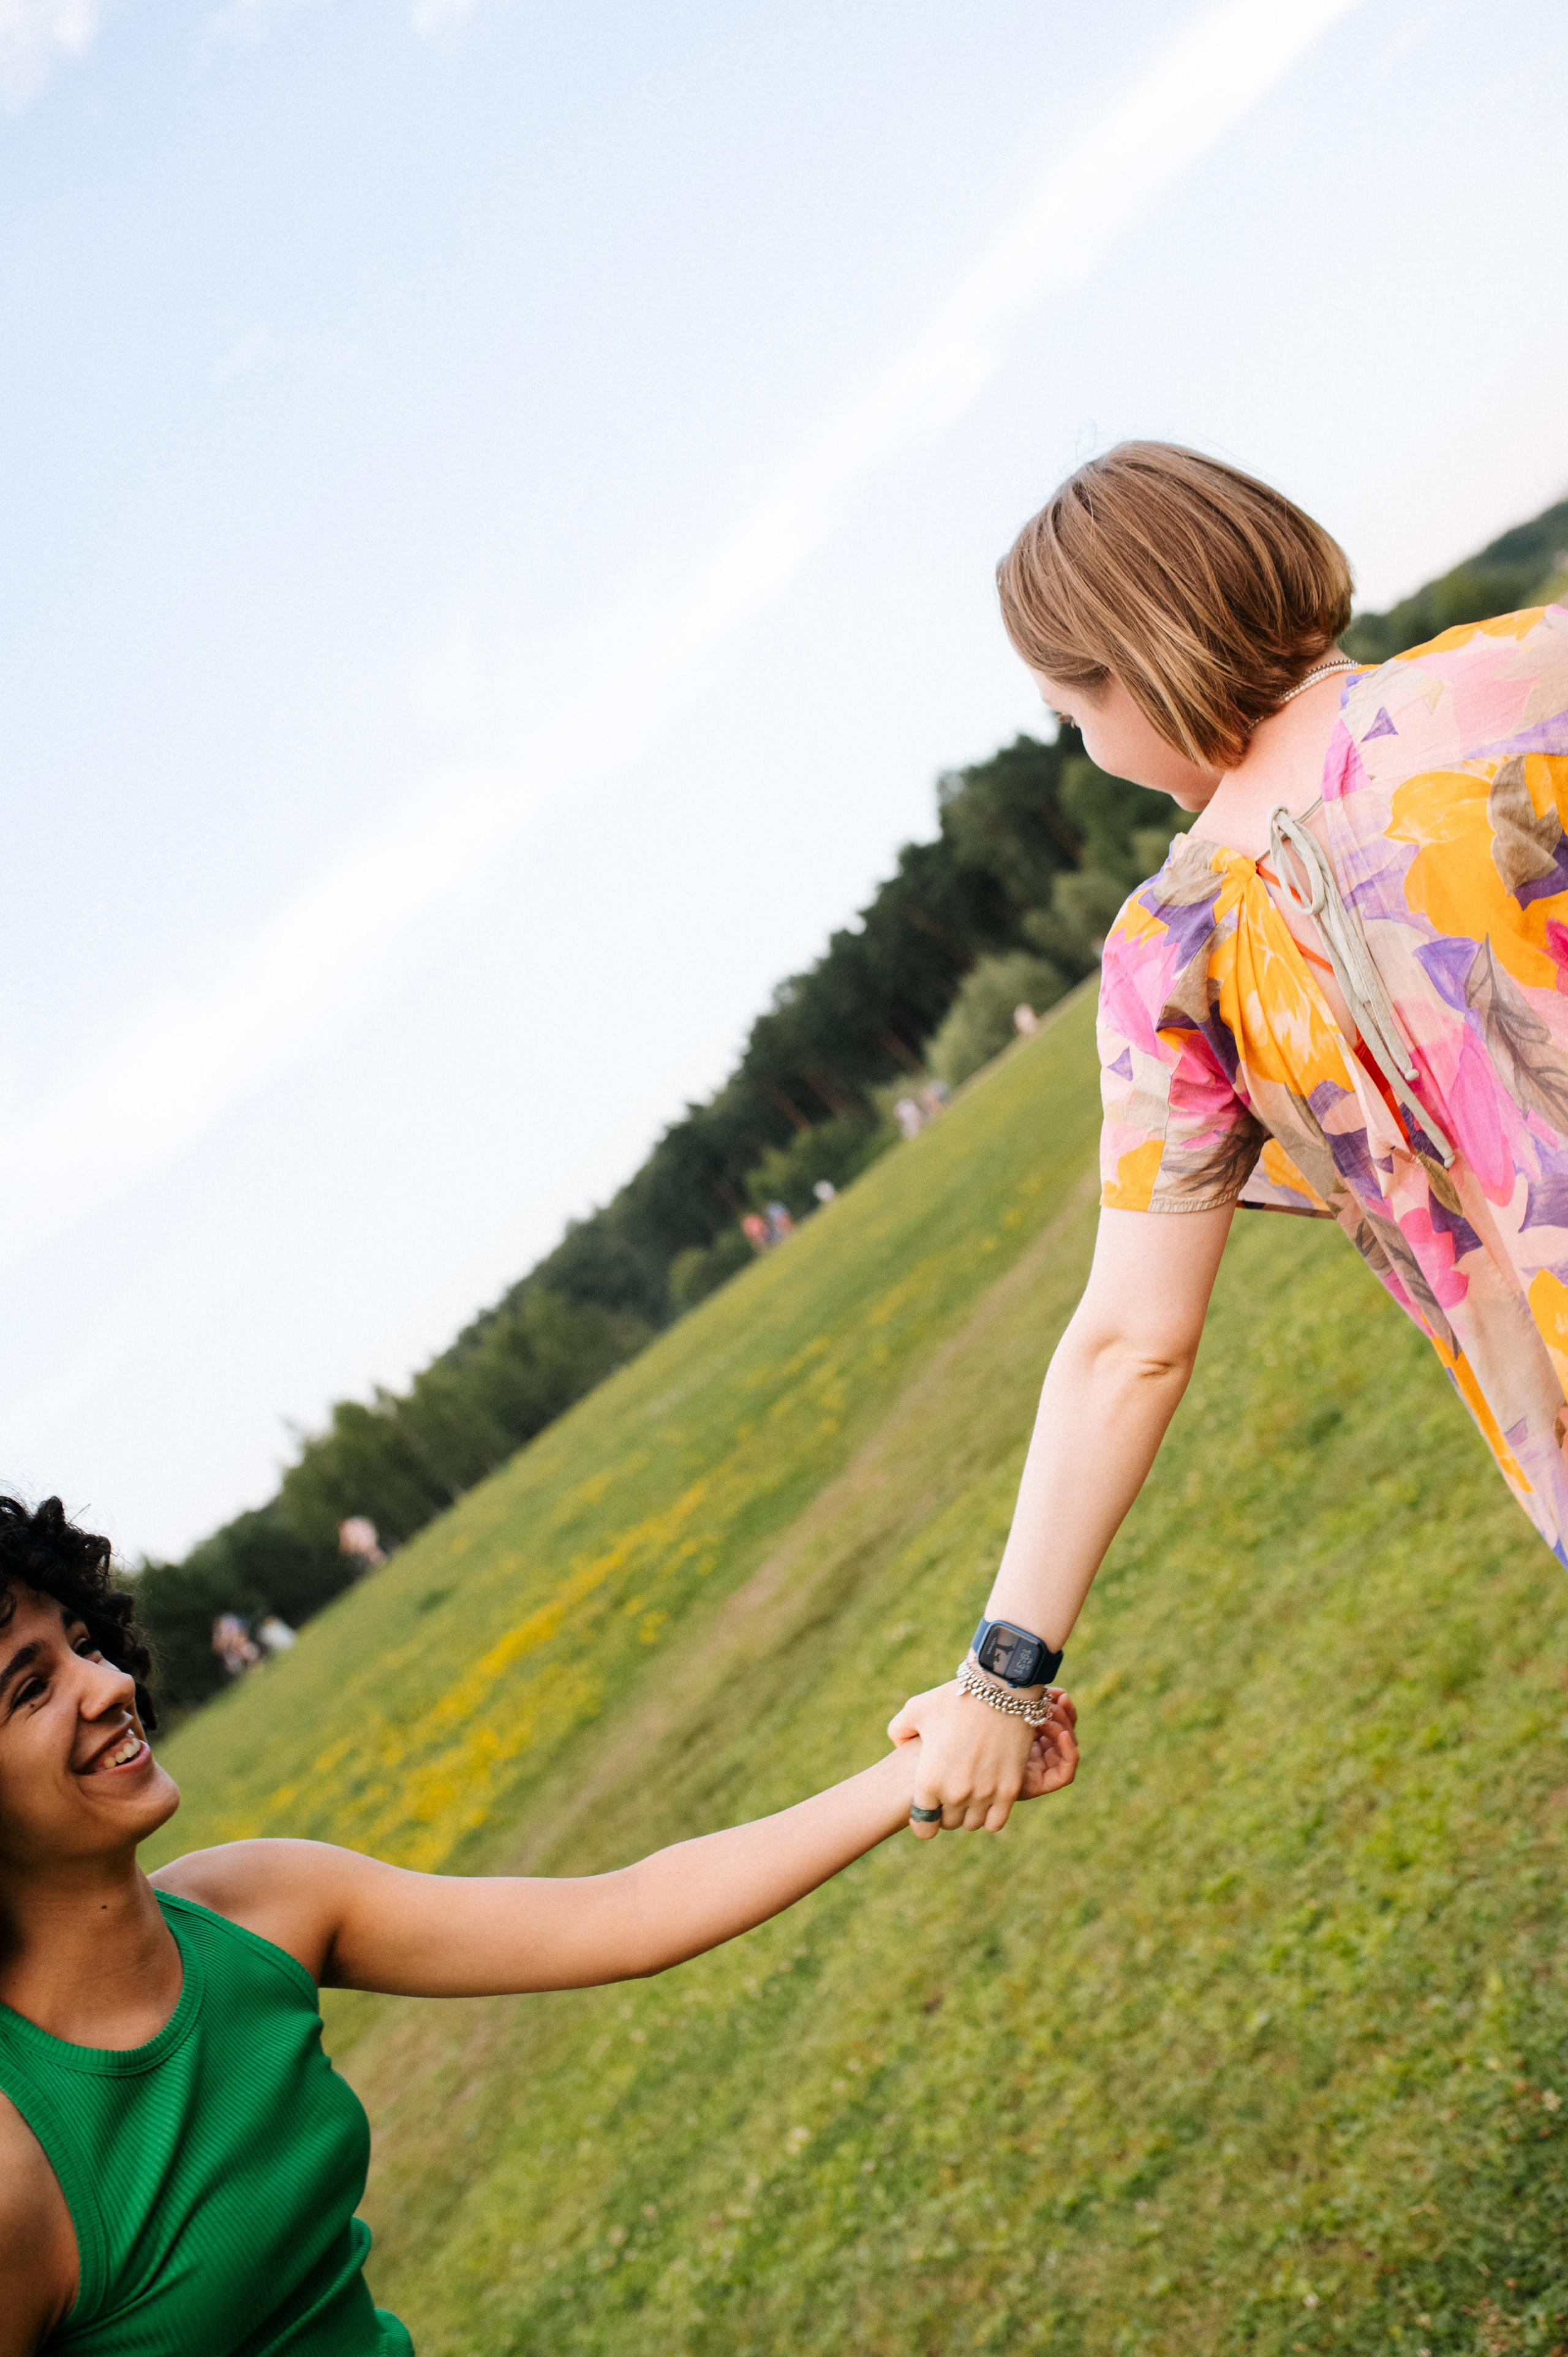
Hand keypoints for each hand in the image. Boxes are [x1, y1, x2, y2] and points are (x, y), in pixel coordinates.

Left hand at [887, 1681, 1077, 1837]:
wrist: (999, 1689)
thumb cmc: (954, 1699)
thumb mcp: (916, 1709)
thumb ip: (899, 1730)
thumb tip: (900, 1746)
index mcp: (929, 1781)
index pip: (923, 1825)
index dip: (924, 1819)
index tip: (929, 1808)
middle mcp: (956, 1794)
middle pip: (949, 1823)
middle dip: (947, 1812)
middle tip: (951, 1793)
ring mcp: (984, 1794)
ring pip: (972, 1824)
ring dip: (969, 1813)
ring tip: (970, 1793)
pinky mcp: (1010, 1790)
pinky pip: (996, 1822)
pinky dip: (990, 1815)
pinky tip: (988, 1797)